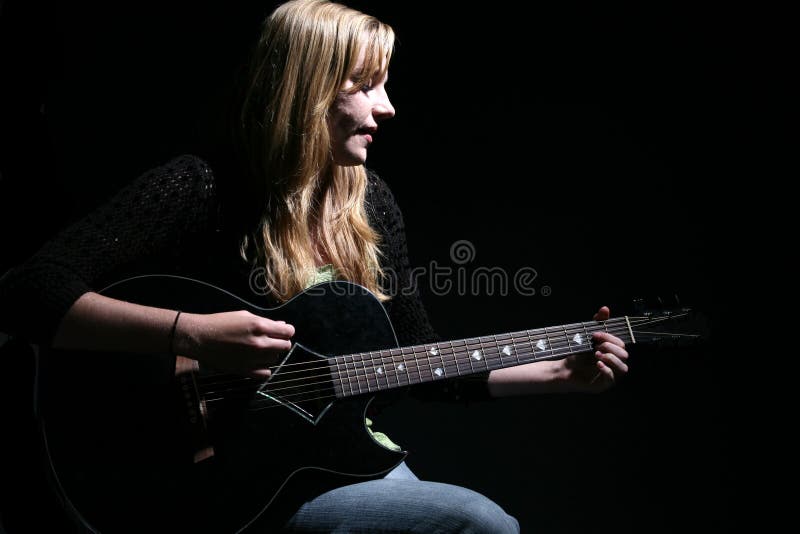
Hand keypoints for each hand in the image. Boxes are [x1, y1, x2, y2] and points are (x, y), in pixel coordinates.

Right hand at [173, 310, 294, 376]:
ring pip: (275, 359)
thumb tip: (282, 326)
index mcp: (259, 326)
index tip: (282, 332)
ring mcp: (253, 359)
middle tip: (271, 340)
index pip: (288, 332)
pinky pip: (266, 373)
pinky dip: (264, 368)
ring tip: (258, 349)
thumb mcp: (244, 315)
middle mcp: (259, 343)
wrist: (198, 338)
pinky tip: (256, 361)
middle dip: (281, 342)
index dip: (286, 331)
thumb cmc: (219, 323)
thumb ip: (266, 322)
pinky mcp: (245, 371)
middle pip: (285, 346)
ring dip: (271, 354)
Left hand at [561, 306, 628, 392]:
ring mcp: (611, 376)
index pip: (621, 344)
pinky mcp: (603, 385)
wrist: (564, 368)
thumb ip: (598, 322)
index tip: (595, 334)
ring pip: (623, 368)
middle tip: (595, 346)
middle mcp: (616, 364)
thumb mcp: (588, 336)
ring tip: (596, 354)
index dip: (610, 338)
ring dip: (611, 359)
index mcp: (614, 353)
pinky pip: (612, 379)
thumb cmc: (577, 354)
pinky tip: (597, 364)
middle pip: (625, 355)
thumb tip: (605, 308)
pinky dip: (607, 370)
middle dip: (610, 348)